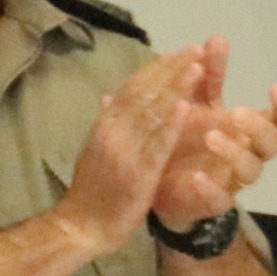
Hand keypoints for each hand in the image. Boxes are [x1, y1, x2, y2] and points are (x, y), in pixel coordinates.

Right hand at [59, 48, 201, 252]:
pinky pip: (157, 143)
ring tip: (197, 65)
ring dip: (175, 87)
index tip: (176, 53)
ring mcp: (124, 150)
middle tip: (194, 48)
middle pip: (143, 93)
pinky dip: (171, 123)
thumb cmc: (91, 192)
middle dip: (170, 70)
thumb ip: (107, 125)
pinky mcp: (138, 172)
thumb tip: (110, 98)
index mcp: (104, 126)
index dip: (155, 69)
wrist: (80, 227)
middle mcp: (112, 131)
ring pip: (152, 112)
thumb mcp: (95, 152)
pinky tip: (187, 106)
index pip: (131, 89)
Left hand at [149, 37, 276, 228]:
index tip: (276, 87)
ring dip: (235, 152)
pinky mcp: (212, 201)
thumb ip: (207, 74)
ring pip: (252, 170)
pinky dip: (213, 188)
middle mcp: (246, 153)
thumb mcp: (193, 101)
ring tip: (210, 136)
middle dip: (259, 127)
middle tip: (235, 113)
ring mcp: (231, 179)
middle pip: (273, 144)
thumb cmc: (184, 138)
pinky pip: (221, 199)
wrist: (153, 182)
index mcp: (245, 129)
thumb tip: (216, 38)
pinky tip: (198, 176)